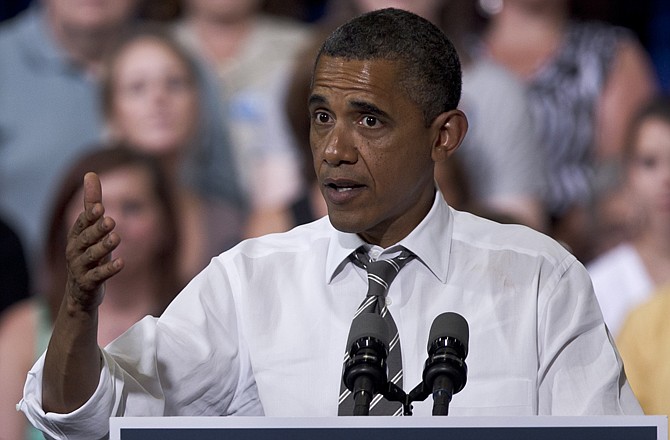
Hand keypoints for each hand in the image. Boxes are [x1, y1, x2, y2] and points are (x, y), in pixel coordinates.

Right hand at [65, 172, 123, 311]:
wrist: (81, 292)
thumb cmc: (89, 254)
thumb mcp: (91, 229)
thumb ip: (91, 203)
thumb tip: (90, 173)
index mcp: (76, 236)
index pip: (81, 223)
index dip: (89, 215)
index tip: (99, 206)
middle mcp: (75, 251)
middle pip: (85, 239)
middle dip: (97, 229)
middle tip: (111, 220)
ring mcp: (80, 268)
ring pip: (92, 256)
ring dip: (104, 247)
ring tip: (117, 238)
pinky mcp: (88, 283)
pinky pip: (99, 276)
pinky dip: (109, 269)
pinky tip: (122, 262)